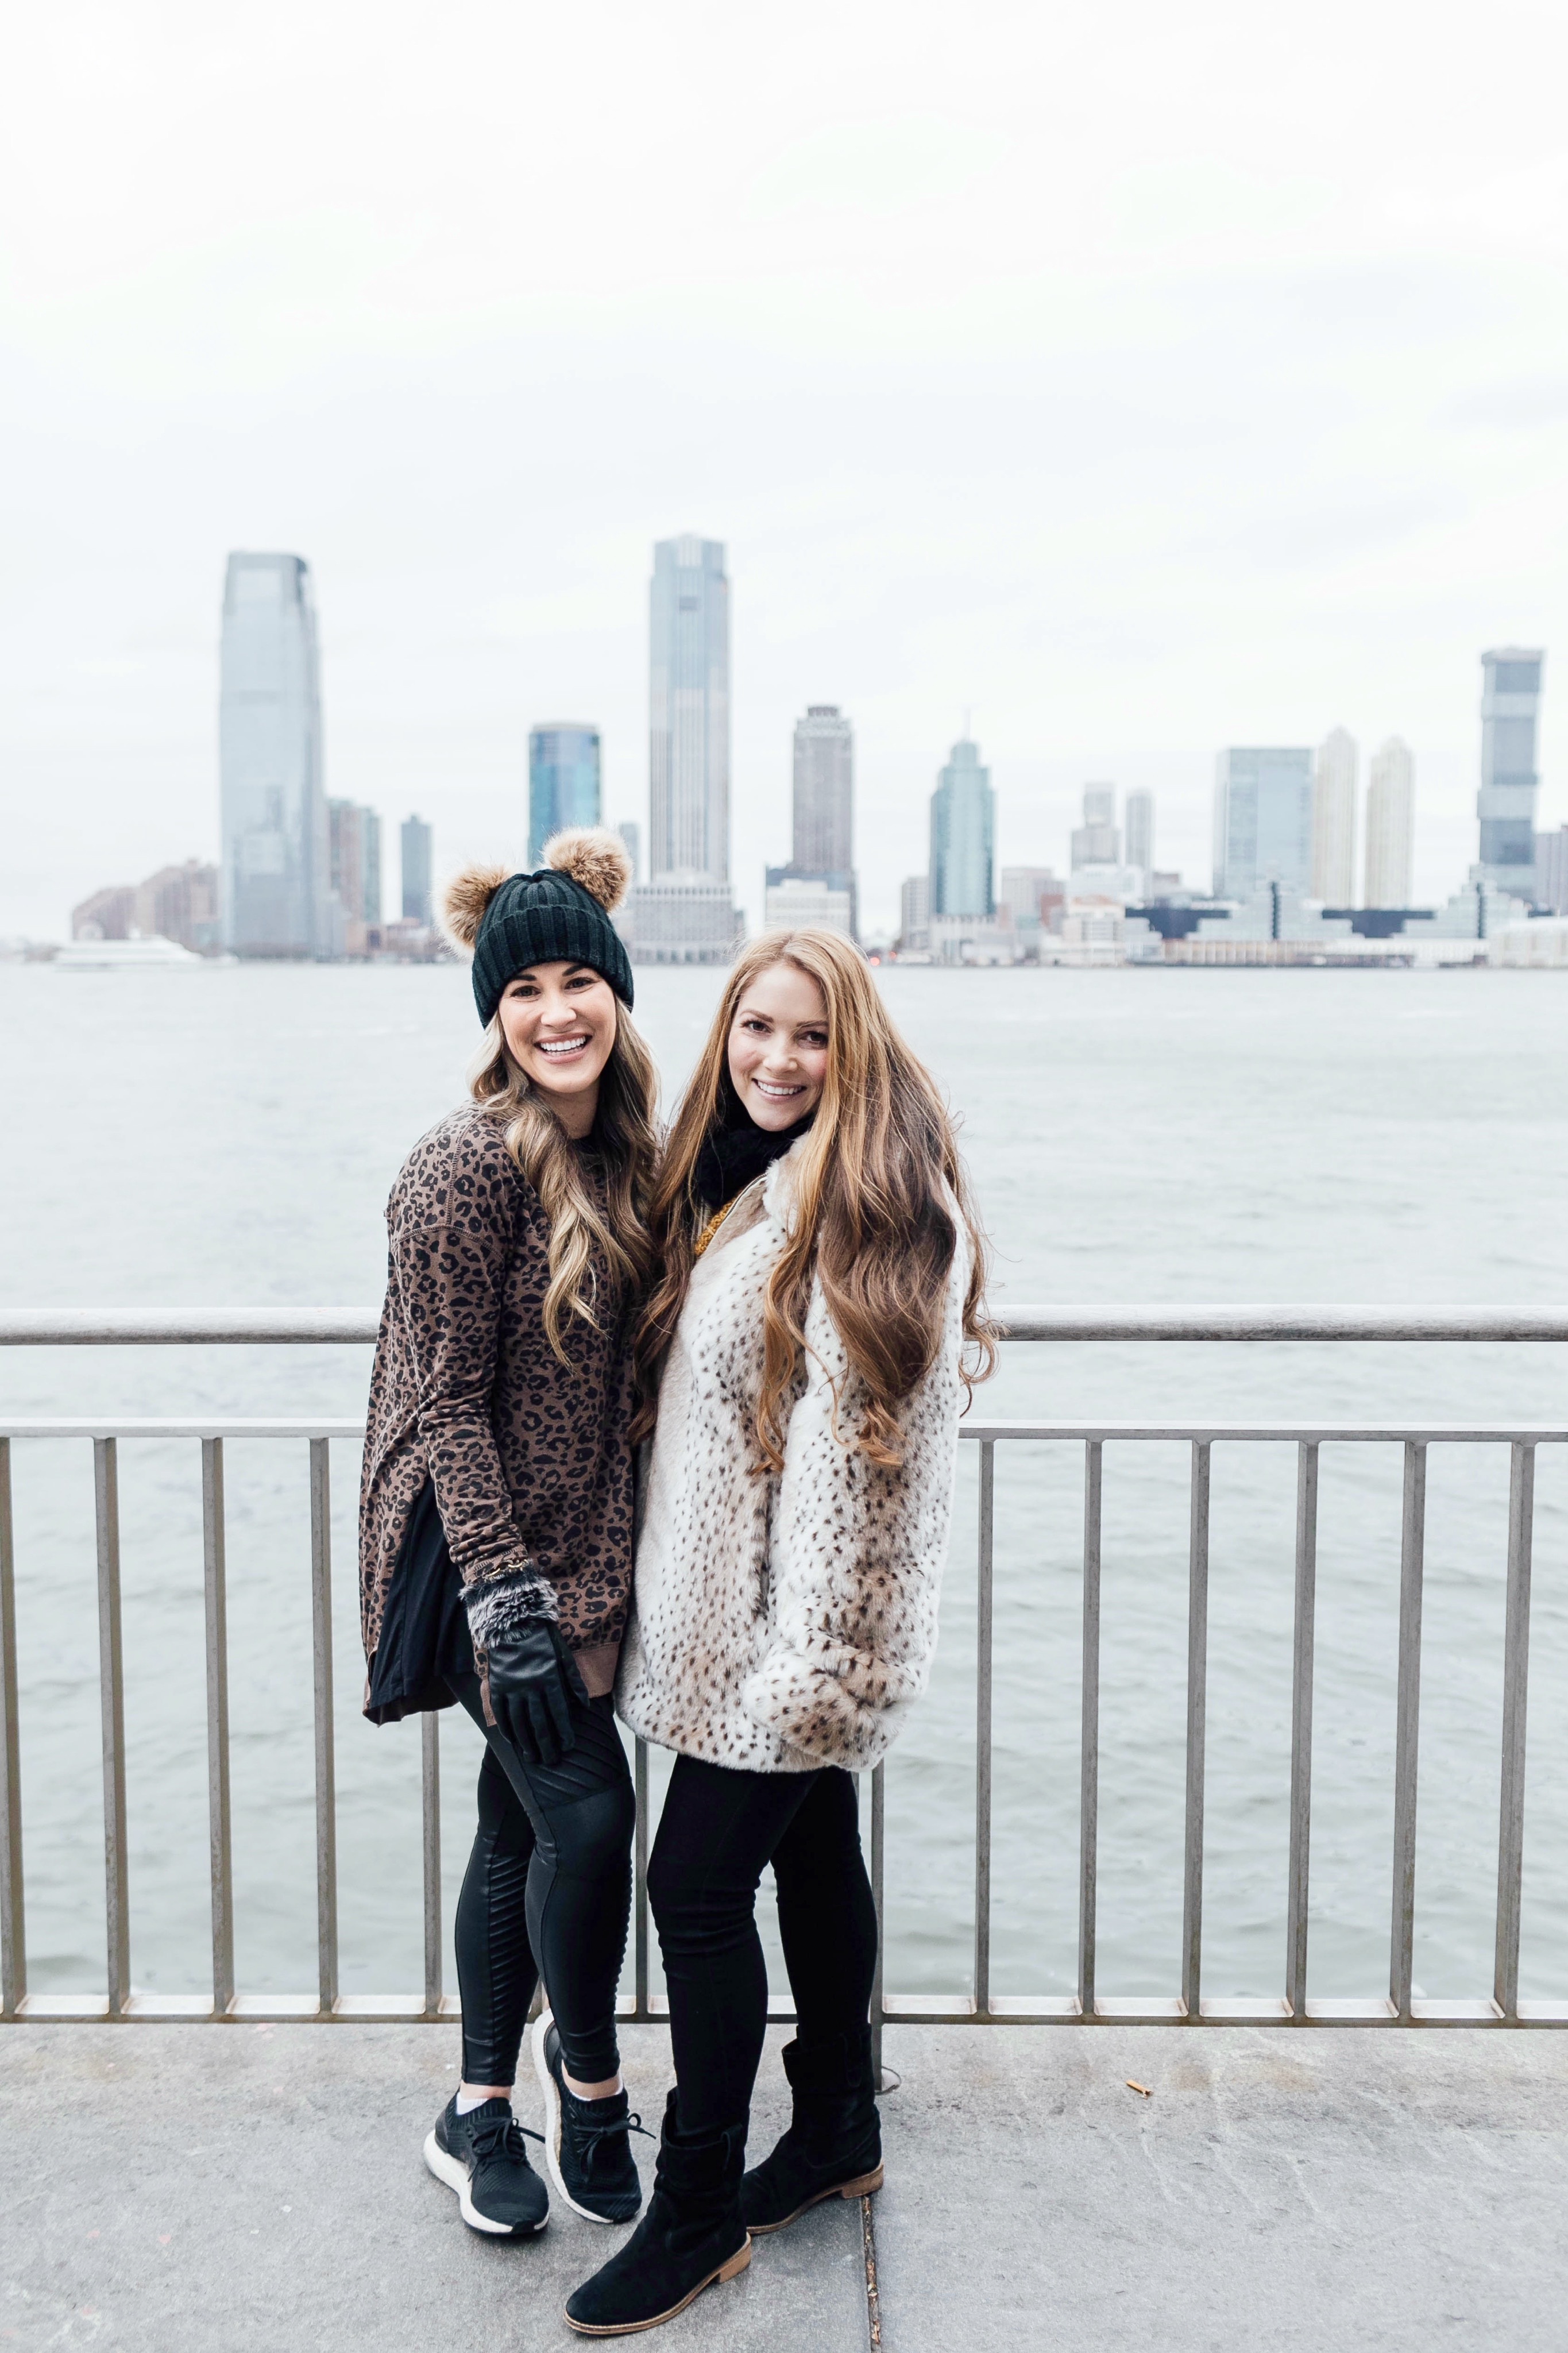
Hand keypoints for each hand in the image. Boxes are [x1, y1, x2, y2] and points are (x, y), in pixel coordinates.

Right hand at [484, 1617, 587, 1767]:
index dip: (564, 1732)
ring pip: (518, 1722)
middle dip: (545, 1745)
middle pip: (538, 1723)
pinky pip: (500, 1712)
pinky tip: (512, 1741)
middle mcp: (529, 1685)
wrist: (513, 1620)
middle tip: (550, 1761)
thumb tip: (584, 1706)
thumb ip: (573, 1680)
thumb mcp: (563, 1654)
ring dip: (526, 1742)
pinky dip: (506, 1728)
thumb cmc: (543, 1637)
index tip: (567, 1747)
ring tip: (532, 1757)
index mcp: (549, 1678)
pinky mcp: (496, 1685)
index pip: (558, 1713)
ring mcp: (510, 1687)